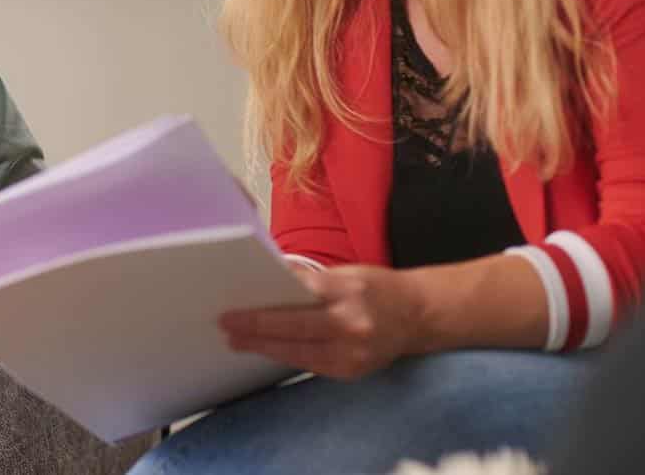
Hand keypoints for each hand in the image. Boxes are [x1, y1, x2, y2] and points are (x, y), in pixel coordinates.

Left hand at [219, 264, 426, 379]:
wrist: (418, 316)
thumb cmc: (376, 288)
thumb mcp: (346, 273)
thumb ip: (310, 281)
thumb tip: (268, 283)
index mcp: (349, 291)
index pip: (298, 299)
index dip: (263, 308)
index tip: (234, 311)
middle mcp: (352, 325)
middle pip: (294, 330)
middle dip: (256, 331)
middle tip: (227, 328)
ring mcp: (353, 353)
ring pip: (299, 353)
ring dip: (266, 348)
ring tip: (238, 342)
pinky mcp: (351, 372)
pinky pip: (311, 364)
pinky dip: (287, 356)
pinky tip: (267, 351)